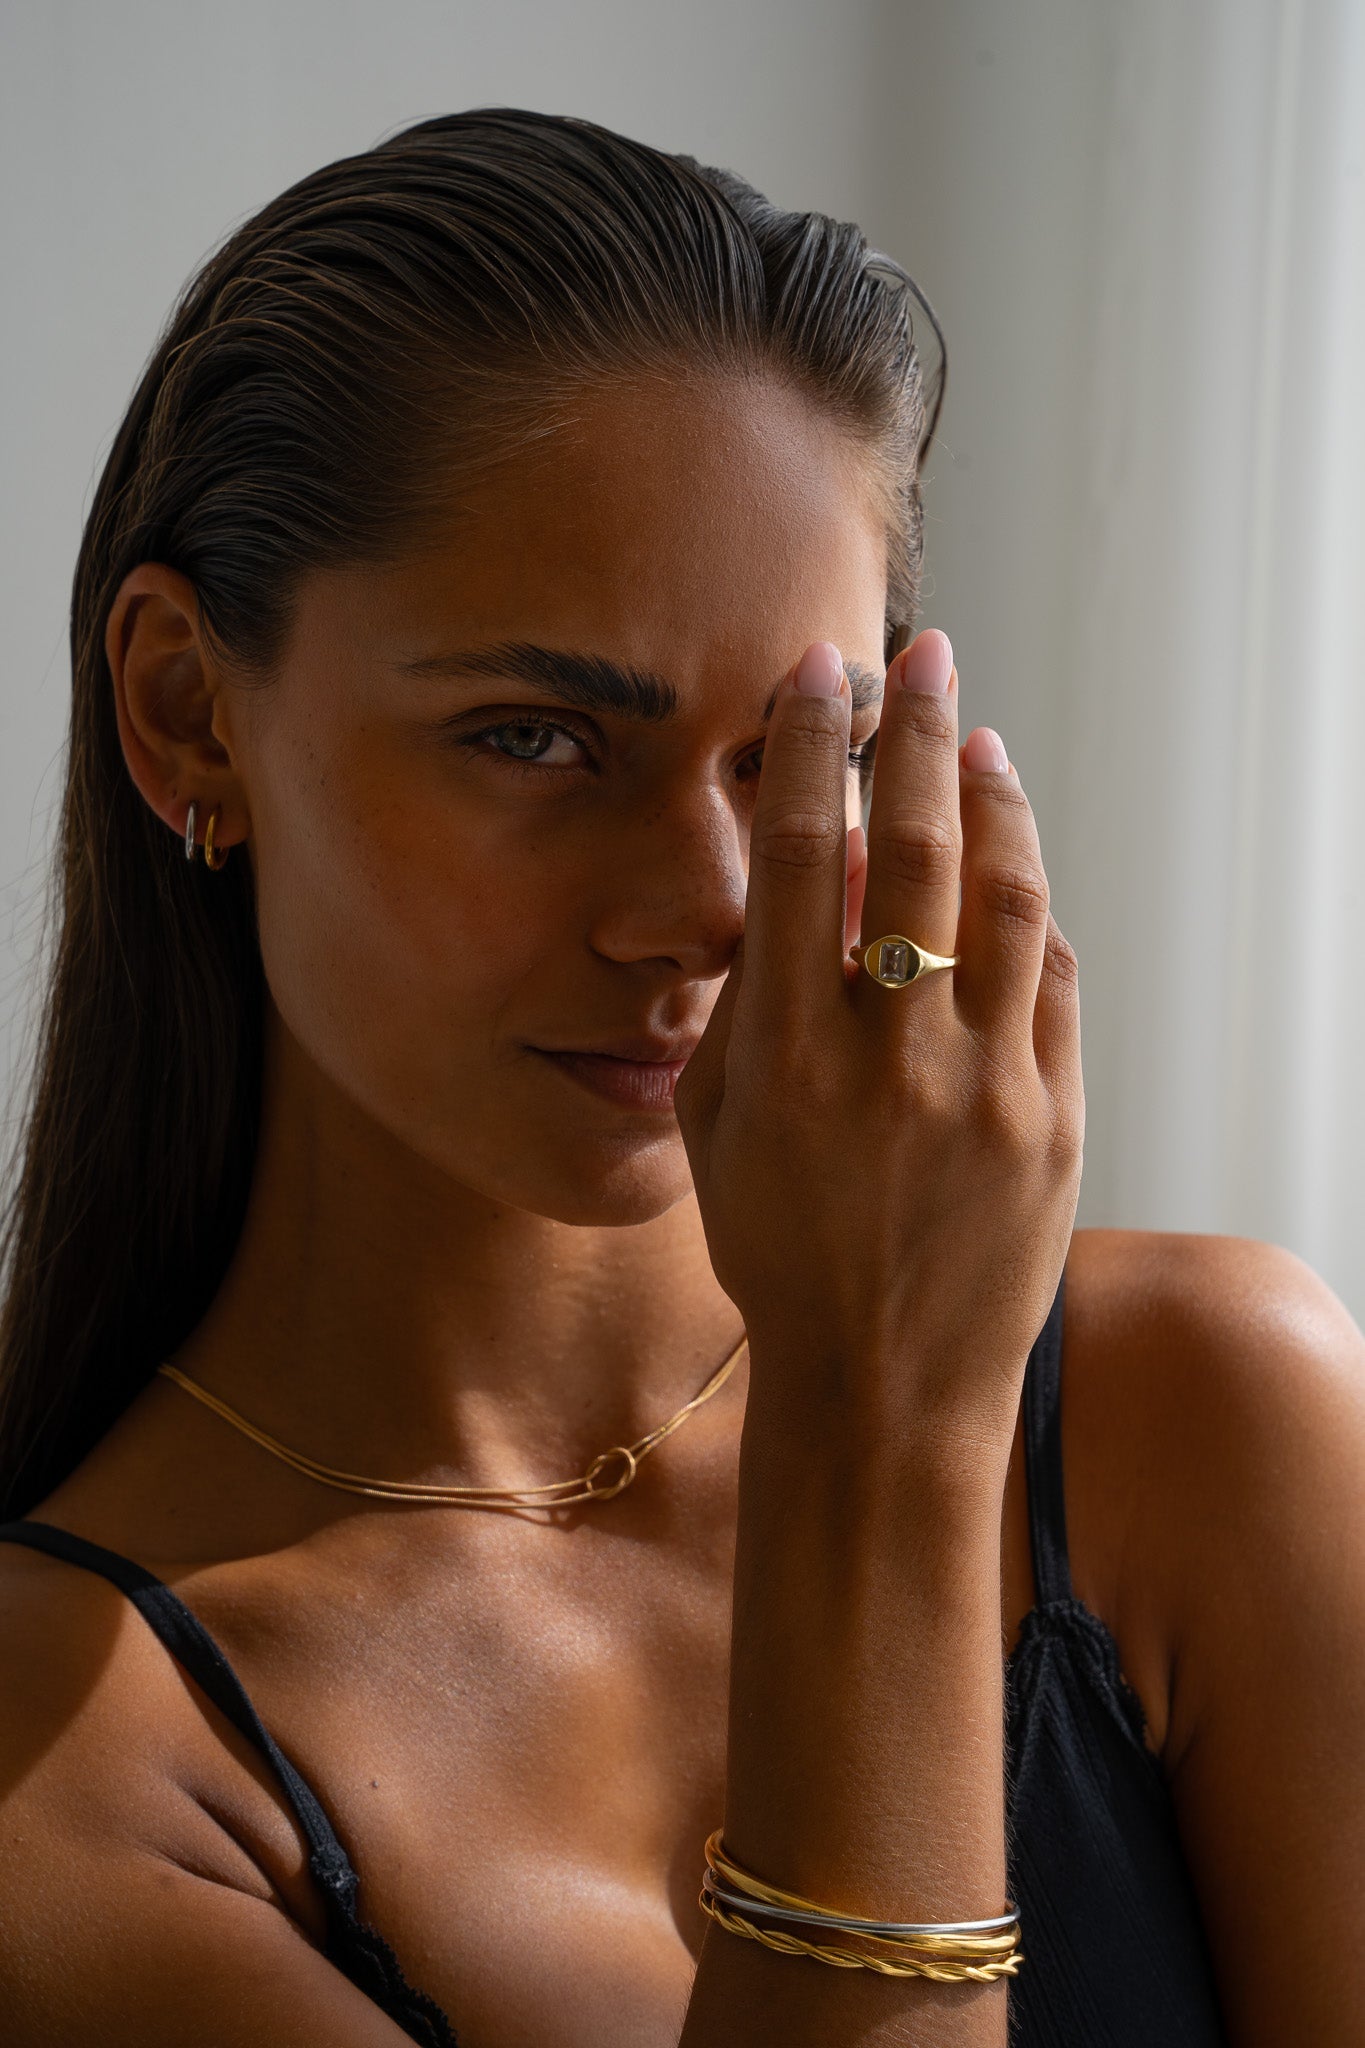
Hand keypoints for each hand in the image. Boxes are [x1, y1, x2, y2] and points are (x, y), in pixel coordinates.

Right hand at [673, 629, 1083, 1451]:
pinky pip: (1052, 978)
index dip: (809, 745)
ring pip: (1004, 896)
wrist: (883, 1382)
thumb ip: (752, 992)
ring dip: (991, 800)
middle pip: (913, 846)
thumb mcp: (717, 1124)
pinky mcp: (1055, 1119)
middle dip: (915, 730)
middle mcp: (887, 1059)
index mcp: (782, 1057)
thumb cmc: (780, 1251)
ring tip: (974, 740)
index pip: (799, 853)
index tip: (817, 672)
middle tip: (922, 653)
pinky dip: (1030, 907)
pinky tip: (1010, 866)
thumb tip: (822, 867)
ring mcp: (984, 1088)